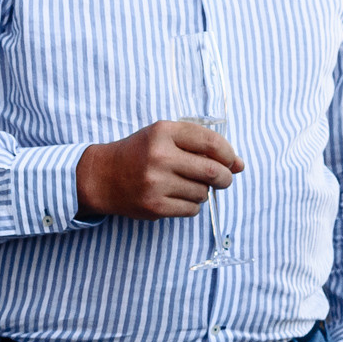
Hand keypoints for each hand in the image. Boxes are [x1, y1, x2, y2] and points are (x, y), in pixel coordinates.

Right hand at [75, 121, 244, 219]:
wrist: (103, 176)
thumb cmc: (140, 153)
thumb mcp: (165, 137)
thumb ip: (201, 145)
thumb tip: (239, 165)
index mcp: (163, 132)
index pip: (211, 142)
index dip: (229, 154)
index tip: (232, 161)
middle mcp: (160, 156)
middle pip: (212, 171)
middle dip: (225, 177)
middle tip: (223, 180)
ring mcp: (156, 183)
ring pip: (203, 192)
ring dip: (204, 191)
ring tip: (189, 186)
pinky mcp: (154, 206)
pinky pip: (192, 209)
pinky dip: (193, 205)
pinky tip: (179, 197)